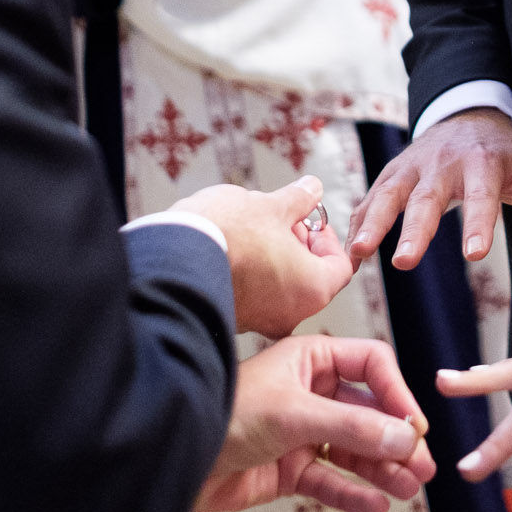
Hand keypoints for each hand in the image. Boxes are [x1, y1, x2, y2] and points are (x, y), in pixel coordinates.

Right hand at [174, 178, 355, 337]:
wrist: (172, 258)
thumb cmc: (229, 233)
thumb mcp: (272, 206)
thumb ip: (299, 199)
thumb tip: (313, 189)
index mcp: (312, 289)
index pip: (339, 267)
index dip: (327, 238)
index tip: (310, 220)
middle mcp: (289, 314)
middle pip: (309, 278)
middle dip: (298, 245)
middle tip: (281, 219)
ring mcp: (258, 321)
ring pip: (279, 288)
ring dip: (273, 258)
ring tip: (253, 229)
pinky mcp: (231, 319)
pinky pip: (252, 296)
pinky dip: (251, 274)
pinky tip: (234, 248)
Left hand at [196, 335, 437, 511]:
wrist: (173, 453)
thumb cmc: (224, 413)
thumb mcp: (294, 413)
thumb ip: (353, 427)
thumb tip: (404, 439)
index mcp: (312, 359)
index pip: (372, 366)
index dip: (397, 394)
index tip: (414, 426)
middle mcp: (311, 392)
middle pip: (369, 412)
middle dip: (396, 439)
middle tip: (423, 465)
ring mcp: (301, 431)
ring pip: (354, 450)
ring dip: (382, 469)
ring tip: (409, 488)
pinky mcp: (288, 469)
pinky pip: (330, 480)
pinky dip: (353, 492)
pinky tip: (377, 503)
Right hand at [347, 109, 511, 269]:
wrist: (467, 114)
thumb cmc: (503, 152)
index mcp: (482, 164)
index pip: (481, 197)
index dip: (479, 224)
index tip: (474, 255)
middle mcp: (443, 163)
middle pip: (427, 198)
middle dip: (414, 230)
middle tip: (405, 262)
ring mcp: (413, 166)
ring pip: (389, 193)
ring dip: (373, 222)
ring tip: (359, 252)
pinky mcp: (393, 172)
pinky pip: (372, 196)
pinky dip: (358, 219)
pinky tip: (348, 249)